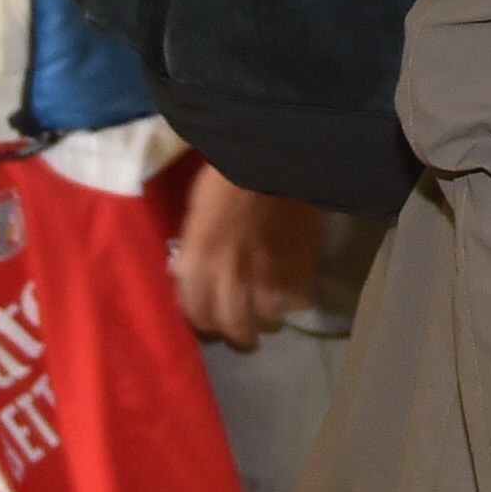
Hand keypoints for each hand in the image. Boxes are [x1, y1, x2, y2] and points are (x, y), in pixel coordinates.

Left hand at [174, 167, 322, 350]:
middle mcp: (229, 284)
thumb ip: (192, 250)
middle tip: (245, 328)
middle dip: (239, 333)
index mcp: (196, 268)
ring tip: (273, 305)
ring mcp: (268, 280)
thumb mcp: (195, 216)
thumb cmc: (227, 178)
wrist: (275, 159)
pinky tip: (298, 288)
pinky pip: (301, 301)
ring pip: (269, 320)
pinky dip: (299, 298)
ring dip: (269, 315)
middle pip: (235, 329)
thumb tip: (189, 270)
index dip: (204, 320)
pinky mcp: (302, 271)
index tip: (211, 317)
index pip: (196, 316)